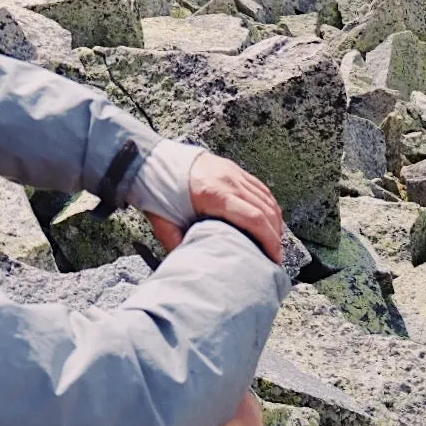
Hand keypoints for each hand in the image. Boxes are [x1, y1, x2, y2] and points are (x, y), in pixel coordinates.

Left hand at [144, 151, 282, 263]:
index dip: (269, 240)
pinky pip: (259, 187)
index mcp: (213, 193)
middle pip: (265, 209)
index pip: (253, 217)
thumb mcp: (163, 223)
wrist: (151, 159)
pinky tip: (267, 219)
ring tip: (272, 242)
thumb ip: (179, 246)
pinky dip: (268, 205)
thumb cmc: (156, 189)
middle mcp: (228, 180)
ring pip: (266, 198)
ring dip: (274, 221)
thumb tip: (192, 267)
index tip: (273, 259)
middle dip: (275, 236)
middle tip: (273, 257)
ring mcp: (231, 171)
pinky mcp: (231, 167)